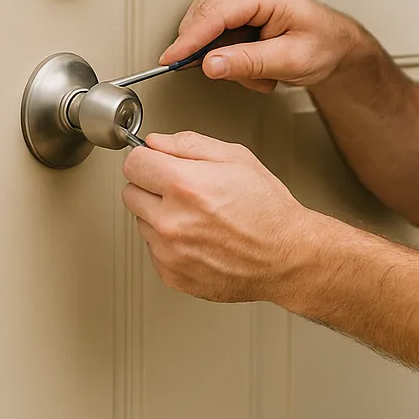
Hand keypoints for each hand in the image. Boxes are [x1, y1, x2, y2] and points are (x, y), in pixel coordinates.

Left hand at [121, 131, 320, 302]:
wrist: (286, 256)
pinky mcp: (172, 275)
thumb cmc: (268, 210)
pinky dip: (171, 244)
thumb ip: (190, 144)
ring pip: (142, 223)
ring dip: (161, 216)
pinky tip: (199, 238)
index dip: (149, 159)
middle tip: (184, 190)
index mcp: (184, 185)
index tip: (157, 163)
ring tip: (198, 217)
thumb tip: (157, 143)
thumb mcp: (237, 158)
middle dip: (153, 187)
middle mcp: (171, 221)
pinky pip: (154, 251)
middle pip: (131, 193)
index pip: (133, 163)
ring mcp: (169, 251)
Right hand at [160, 0, 357, 92]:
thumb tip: (210, 63)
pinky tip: (249, 60)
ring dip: (223, 54)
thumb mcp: (289, 60)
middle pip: (203, 17)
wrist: (333, 44)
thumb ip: (248, 62)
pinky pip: (210, 30)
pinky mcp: (232, 7)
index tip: (171, 59)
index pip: (214, 14)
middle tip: (246, 74)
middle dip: (216, 53)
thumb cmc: (321, 45)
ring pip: (203, 25)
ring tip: (255, 68)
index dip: (189, 40)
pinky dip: (225, 52)